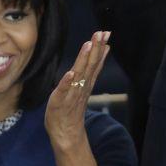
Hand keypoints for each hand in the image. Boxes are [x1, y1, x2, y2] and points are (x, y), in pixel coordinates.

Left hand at [45, 31, 110, 150]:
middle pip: (90, 65)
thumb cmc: (74, 106)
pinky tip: (70, 73)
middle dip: (96, 49)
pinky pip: (63, 91)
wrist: (67, 133)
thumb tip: (106, 48)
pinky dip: (67, 83)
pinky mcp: (59, 102)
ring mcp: (71, 94)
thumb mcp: (86, 84)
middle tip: (101, 33)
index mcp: (87, 81)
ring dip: (84, 60)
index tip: (106, 33)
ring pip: (79, 75)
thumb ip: (95, 66)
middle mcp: (81, 86)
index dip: (100, 47)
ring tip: (88, 45)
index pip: (95, 62)